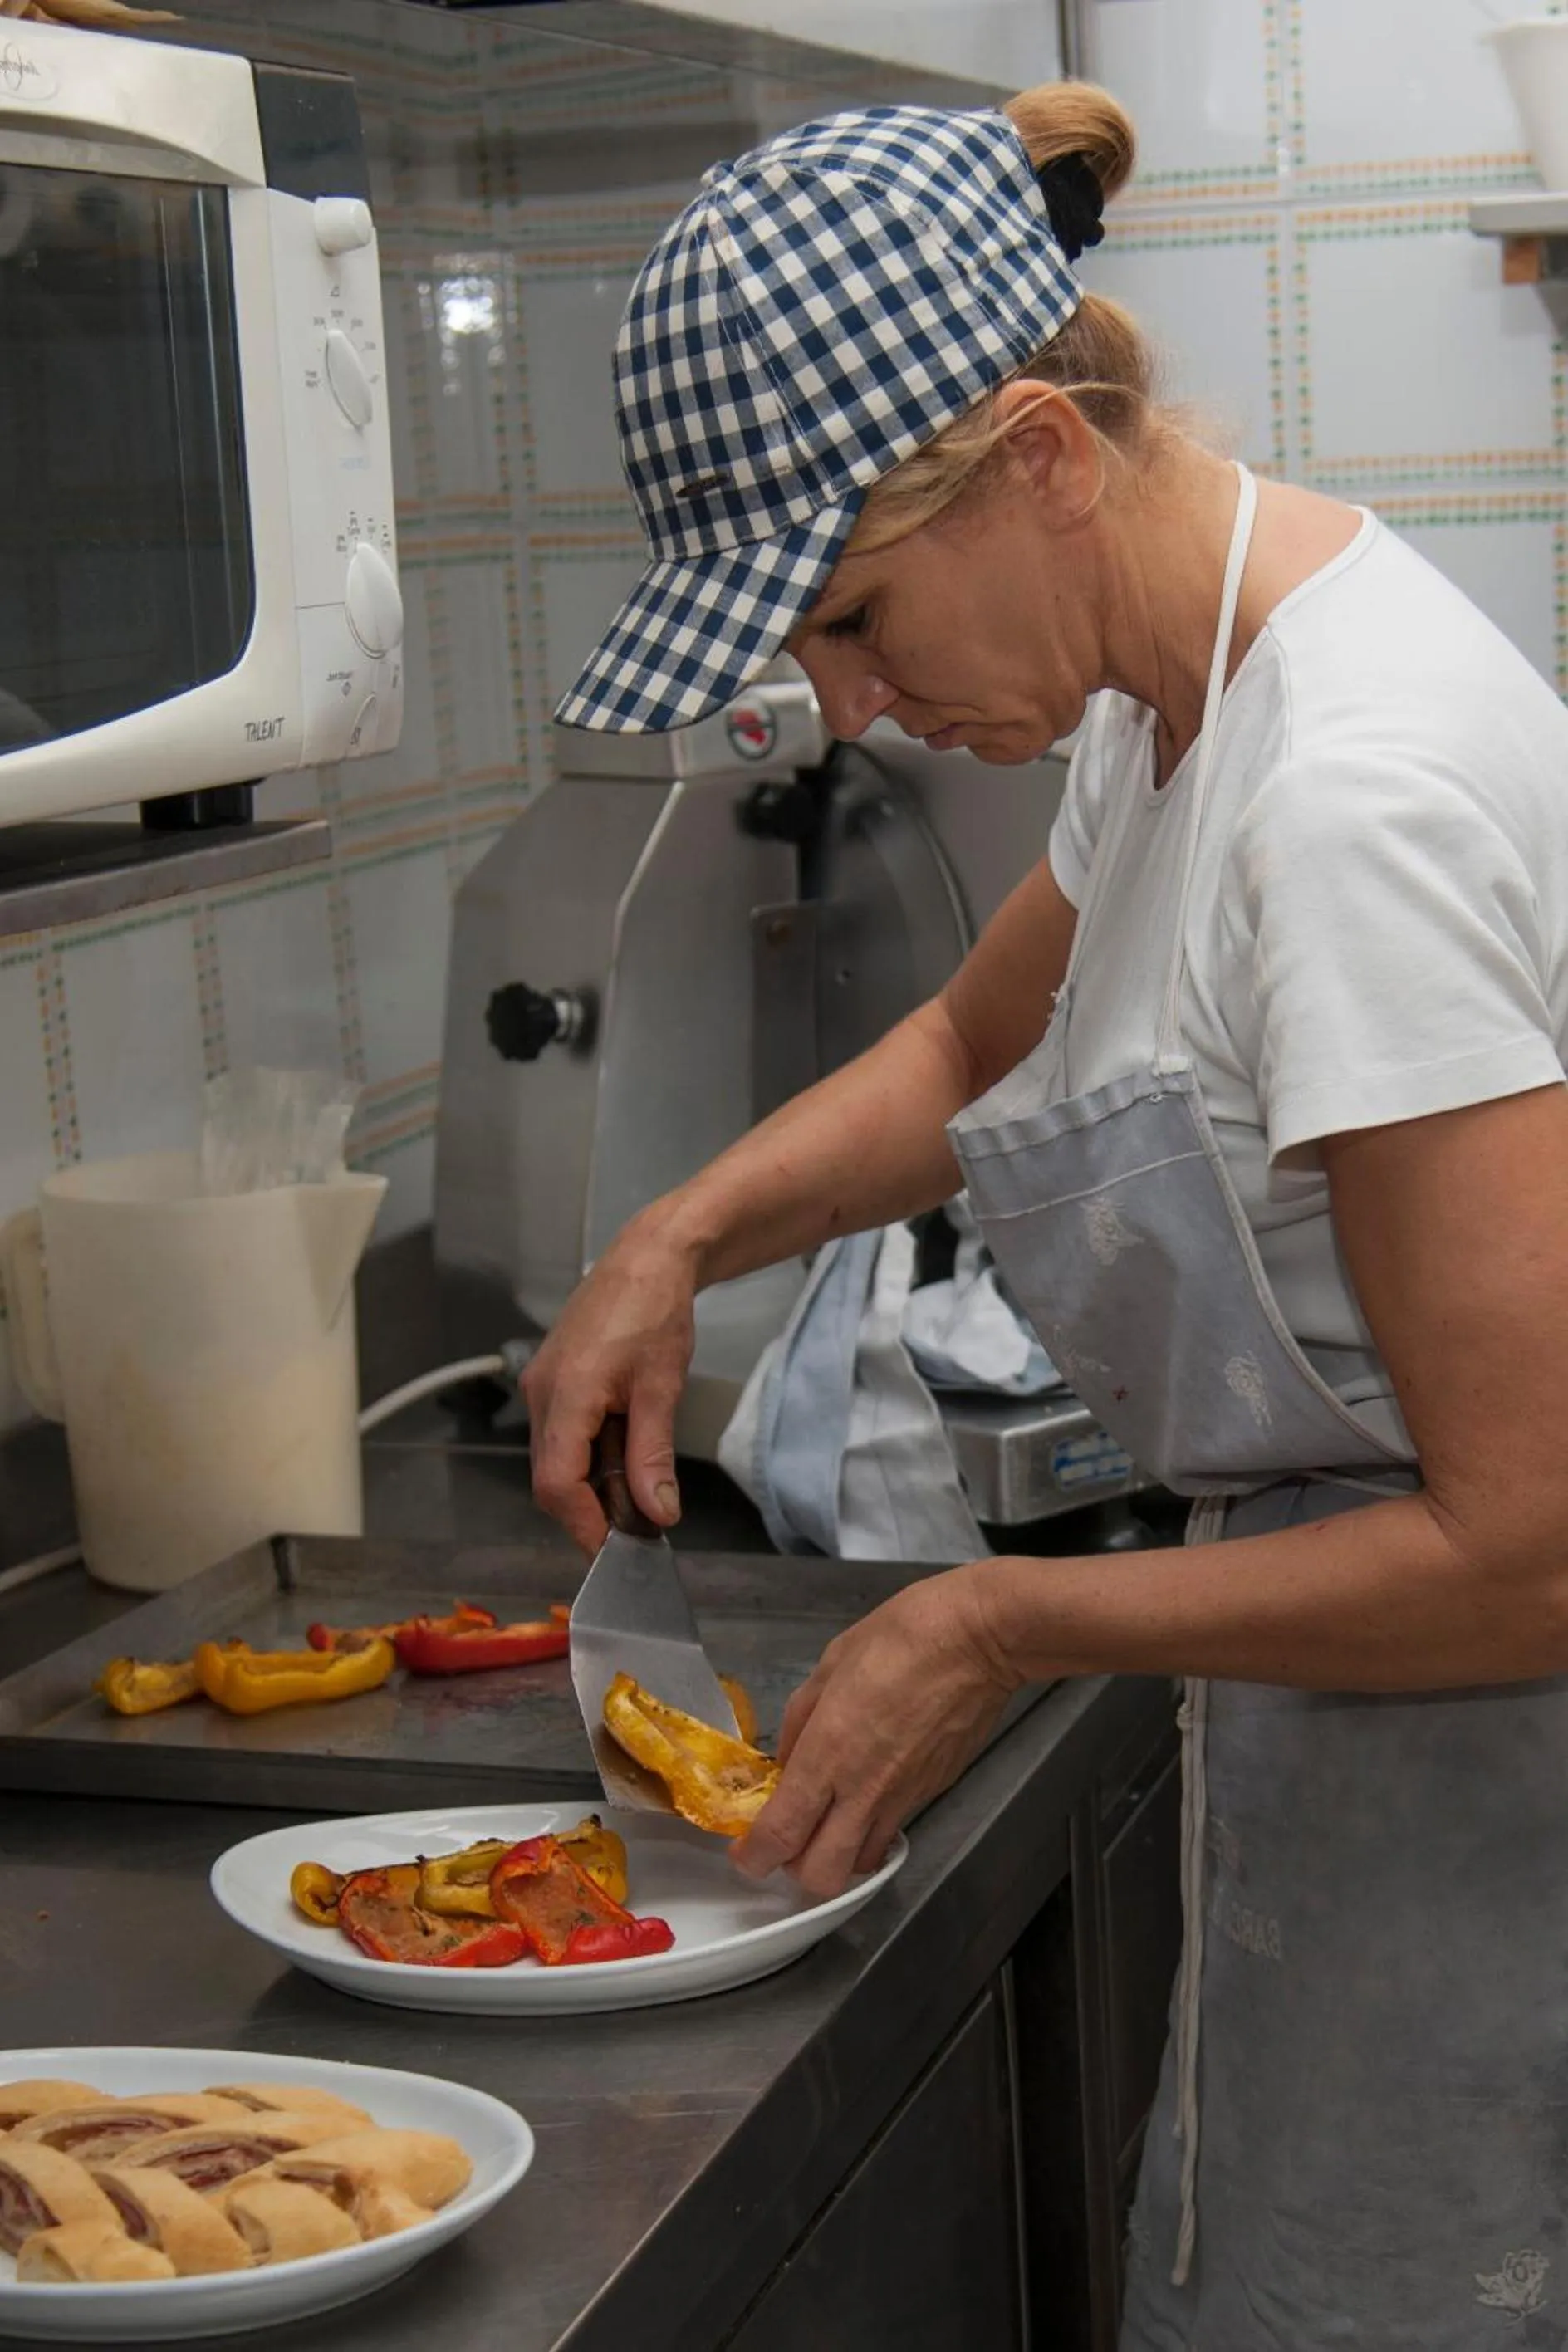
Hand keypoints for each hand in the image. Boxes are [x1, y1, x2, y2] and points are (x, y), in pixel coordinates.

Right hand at [524, 1211, 699, 1553]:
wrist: (647, 1258)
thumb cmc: (656, 1312)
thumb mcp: (662, 1388)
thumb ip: (653, 1455)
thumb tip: (658, 1515)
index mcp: (565, 1394)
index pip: (556, 1483)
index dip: (583, 1524)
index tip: (616, 1551)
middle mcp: (541, 1393)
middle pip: (550, 1476)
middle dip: (588, 1510)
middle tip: (633, 1530)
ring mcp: (542, 1385)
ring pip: (554, 1458)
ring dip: (589, 1484)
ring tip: (634, 1495)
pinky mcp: (552, 1379)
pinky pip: (560, 1435)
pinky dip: (586, 1457)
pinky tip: (621, 1458)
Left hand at [731, 1566, 1019, 1899]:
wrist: (979, 1641)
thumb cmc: (900, 1637)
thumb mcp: (830, 1664)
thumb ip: (801, 1719)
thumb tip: (788, 1761)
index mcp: (829, 1753)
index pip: (781, 1834)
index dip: (754, 1857)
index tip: (745, 1852)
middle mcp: (863, 1790)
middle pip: (821, 1876)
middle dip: (795, 1871)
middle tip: (788, 1837)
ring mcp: (902, 1798)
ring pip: (861, 1865)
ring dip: (837, 1857)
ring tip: (828, 1823)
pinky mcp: (930, 1794)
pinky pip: (891, 1832)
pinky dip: (871, 1831)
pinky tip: (868, 1794)